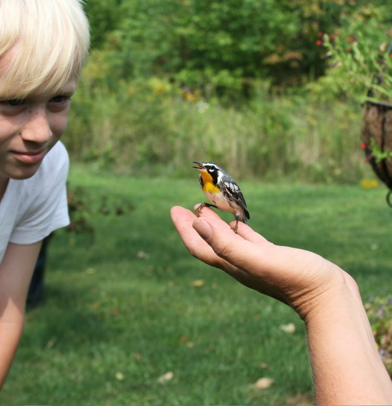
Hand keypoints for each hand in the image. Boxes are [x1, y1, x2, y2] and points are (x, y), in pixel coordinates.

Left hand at [170, 205, 353, 319]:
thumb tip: (197, 225)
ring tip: (207, 209)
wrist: (329, 298)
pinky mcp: (273, 257)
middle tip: (186, 206)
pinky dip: (240, 230)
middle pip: (210, 242)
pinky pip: (249, 241)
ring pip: (228, 239)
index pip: (200, 245)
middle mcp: (240, 263)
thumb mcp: (258, 259)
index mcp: (232, 264)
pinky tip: (239, 223)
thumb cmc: (295, 278)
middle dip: (195, 224)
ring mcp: (256, 261)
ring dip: (216, 225)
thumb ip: (227, 244)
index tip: (174, 209)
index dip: (184, 229)